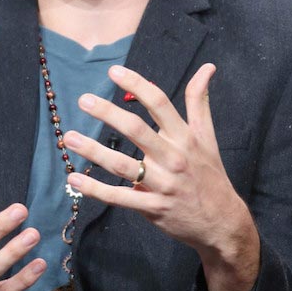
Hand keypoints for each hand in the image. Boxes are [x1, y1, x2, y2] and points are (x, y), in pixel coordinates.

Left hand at [63, 64, 259, 290]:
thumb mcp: (207, 135)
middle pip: (137, 130)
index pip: (159, 103)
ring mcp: (162, 184)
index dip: (136, 84)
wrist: (222, 223)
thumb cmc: (210, 174)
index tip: (113, 71)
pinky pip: (119, 197)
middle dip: (108, 113)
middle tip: (84, 100)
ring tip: (69, 137)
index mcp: (184, 136)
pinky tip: (75, 178)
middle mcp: (173, 157)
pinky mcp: (152, 207)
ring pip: (122, 165)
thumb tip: (207, 67)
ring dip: (93, 151)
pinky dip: (95, 189)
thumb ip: (199, 100)